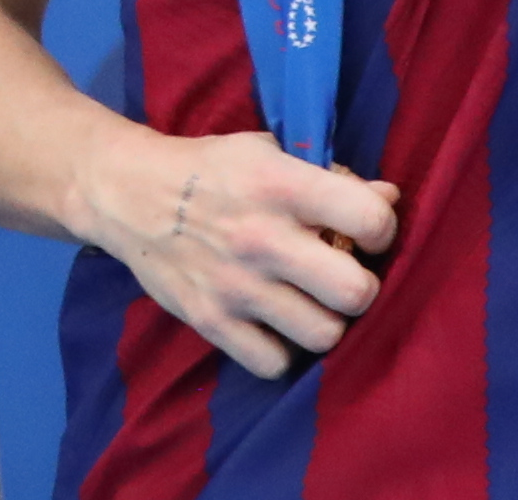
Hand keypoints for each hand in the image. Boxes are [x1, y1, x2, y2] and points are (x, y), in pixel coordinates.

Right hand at [69, 121, 396, 382]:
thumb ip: (330, 177)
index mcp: (278, 185)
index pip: (370, 219)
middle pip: (355, 292)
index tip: (363, 231)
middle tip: (336, 276)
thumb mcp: (265, 153)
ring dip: (321, 321)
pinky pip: (275, 364)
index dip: (380, 230)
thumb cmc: (210, 170)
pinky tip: (271, 324)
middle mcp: (258, 237)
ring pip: (323, 335)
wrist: (125, 191)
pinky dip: (280, 349)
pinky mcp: (208, 320)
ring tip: (305, 302)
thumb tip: (391, 198)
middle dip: (357, 287)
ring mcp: (233, 284)